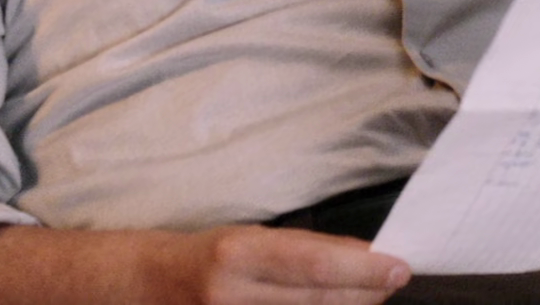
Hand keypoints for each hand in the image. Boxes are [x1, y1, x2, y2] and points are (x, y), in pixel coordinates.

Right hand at [151, 226, 411, 304]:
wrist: (139, 288)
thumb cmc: (201, 257)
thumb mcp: (247, 239)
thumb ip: (300, 251)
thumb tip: (361, 258)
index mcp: (236, 256)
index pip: (314, 266)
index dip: (363, 271)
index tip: (400, 267)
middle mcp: (231, 296)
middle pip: (318, 301)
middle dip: (366, 294)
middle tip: (393, 282)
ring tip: (368, 297)